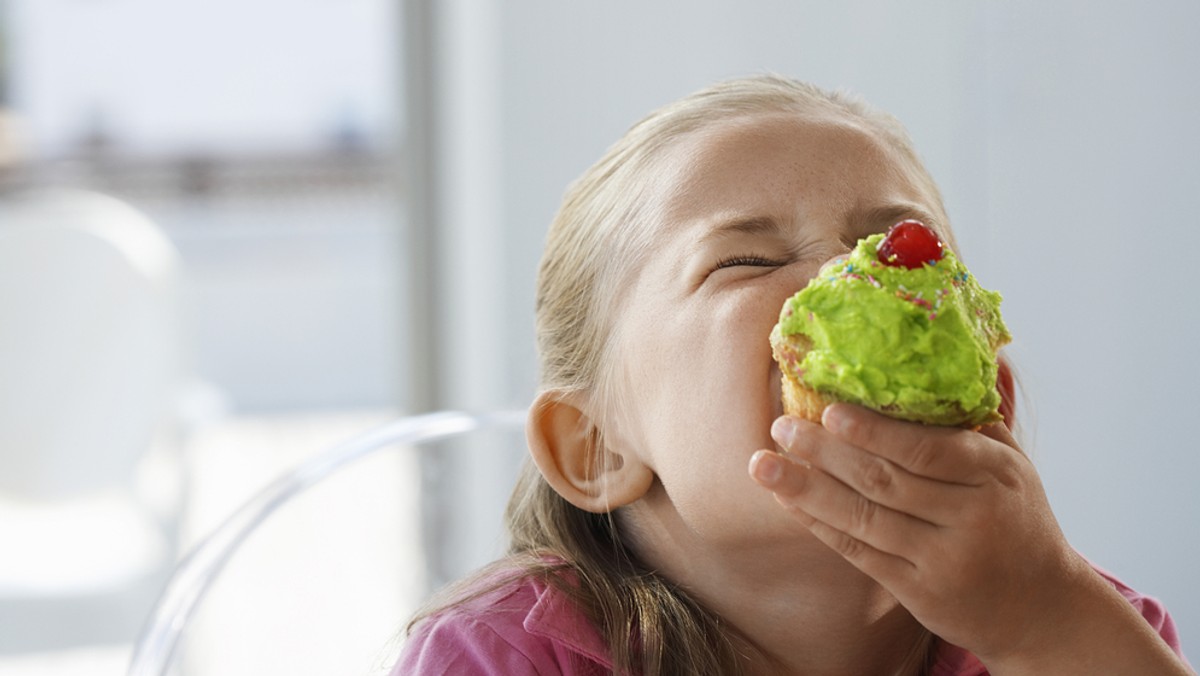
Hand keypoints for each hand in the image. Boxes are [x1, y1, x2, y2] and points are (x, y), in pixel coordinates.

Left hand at [748, 403, 1082, 664]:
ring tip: (762, 464)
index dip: (876, 431)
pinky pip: (860, 553)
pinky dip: (820, 525)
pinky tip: (789, 501)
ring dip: (807, 489)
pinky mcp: (920, 592)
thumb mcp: (1011, 467)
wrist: (1043, 608)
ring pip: (864, 518)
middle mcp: (972, 517)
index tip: (830, 410)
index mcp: (995, 474)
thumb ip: (969, 422)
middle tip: (781, 426)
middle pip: (886, 481)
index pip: (929, 449)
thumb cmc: (1017, 520)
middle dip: (825, 453)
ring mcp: (945, 559)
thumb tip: (927, 360)